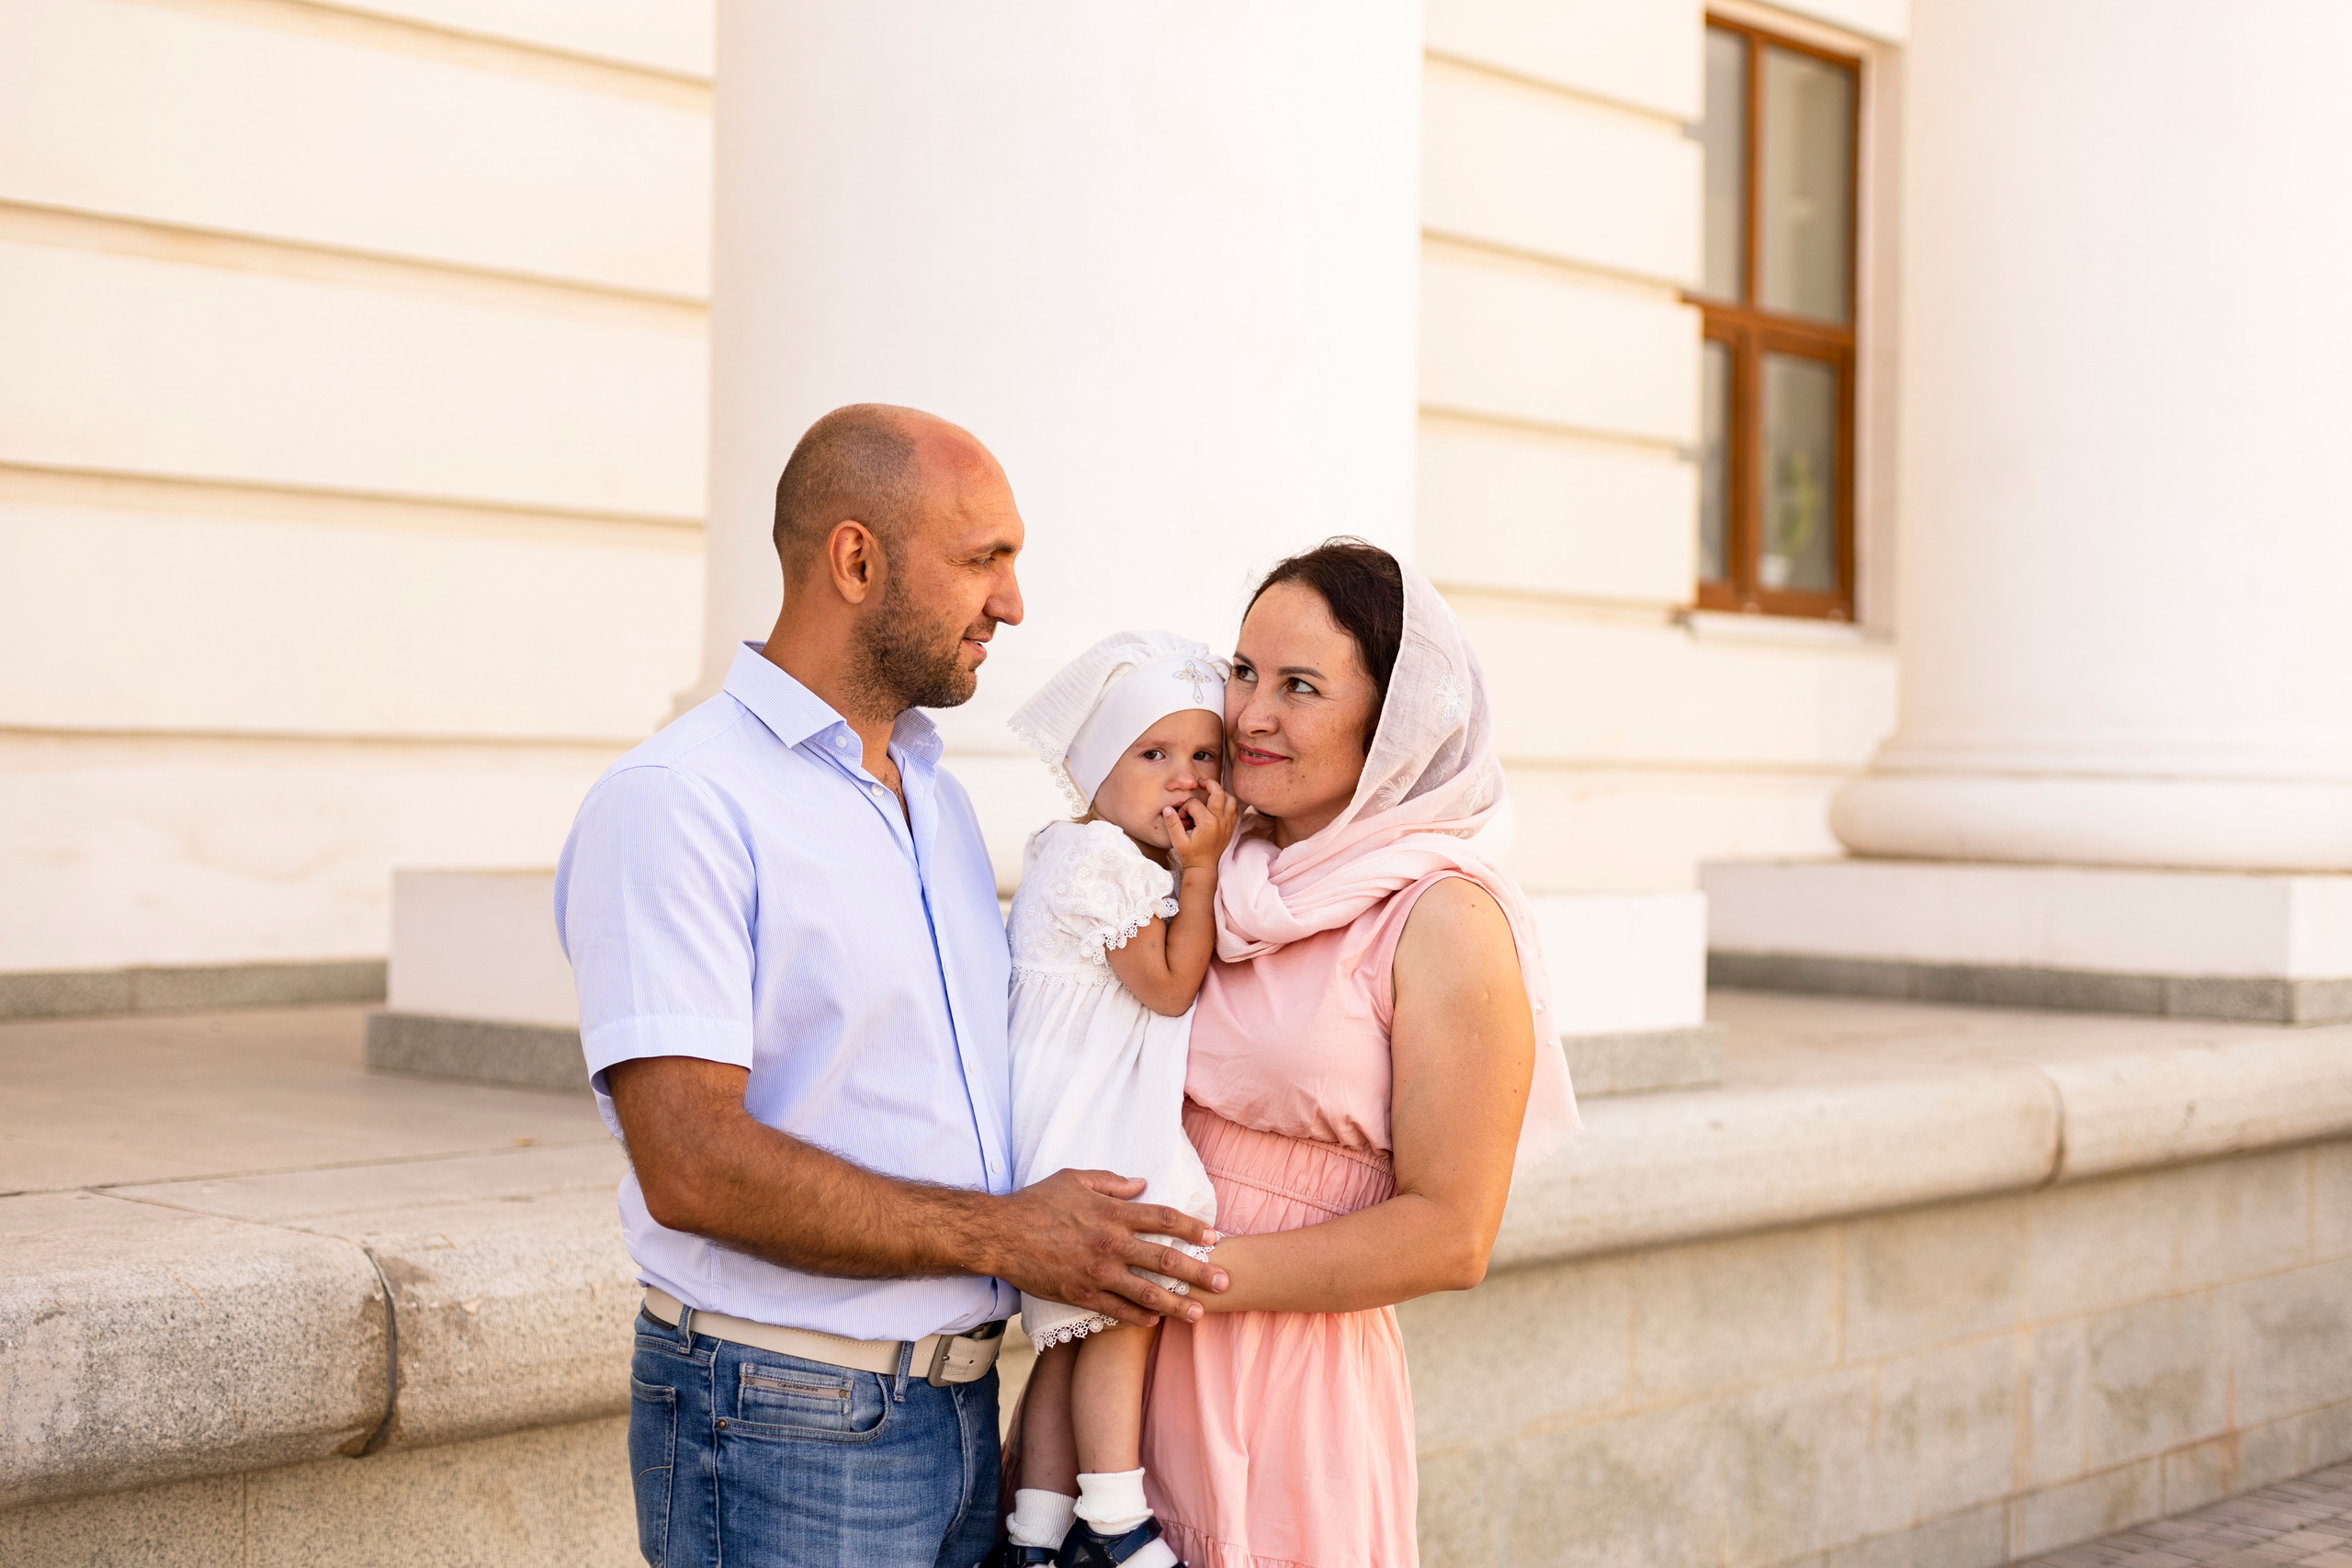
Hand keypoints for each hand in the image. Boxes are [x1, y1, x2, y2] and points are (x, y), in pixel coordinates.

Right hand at [980, 1169, 1227, 1327]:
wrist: (1001, 1234)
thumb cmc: (1036, 1202)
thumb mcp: (1075, 1179)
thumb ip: (1111, 1182)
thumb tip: (1142, 1184)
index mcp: (1111, 1213)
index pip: (1163, 1219)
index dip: (1192, 1228)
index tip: (1213, 1236)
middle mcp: (1110, 1243)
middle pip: (1164, 1259)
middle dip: (1198, 1272)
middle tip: (1224, 1282)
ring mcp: (1097, 1272)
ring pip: (1146, 1291)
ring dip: (1176, 1304)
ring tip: (1199, 1314)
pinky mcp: (1081, 1294)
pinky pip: (1116, 1309)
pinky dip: (1138, 1316)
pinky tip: (1155, 1320)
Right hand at [1163, 777, 1239, 873]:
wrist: (1203, 868)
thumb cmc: (1190, 855)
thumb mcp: (1177, 841)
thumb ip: (1172, 824)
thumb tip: (1168, 809)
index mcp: (1206, 823)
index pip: (1194, 804)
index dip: (1184, 808)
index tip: (1181, 818)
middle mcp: (1219, 821)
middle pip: (1218, 792)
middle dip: (1208, 784)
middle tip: (1200, 783)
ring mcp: (1227, 824)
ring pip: (1231, 799)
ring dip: (1221, 793)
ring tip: (1211, 793)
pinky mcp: (1230, 827)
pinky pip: (1234, 810)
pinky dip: (1228, 804)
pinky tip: (1218, 806)